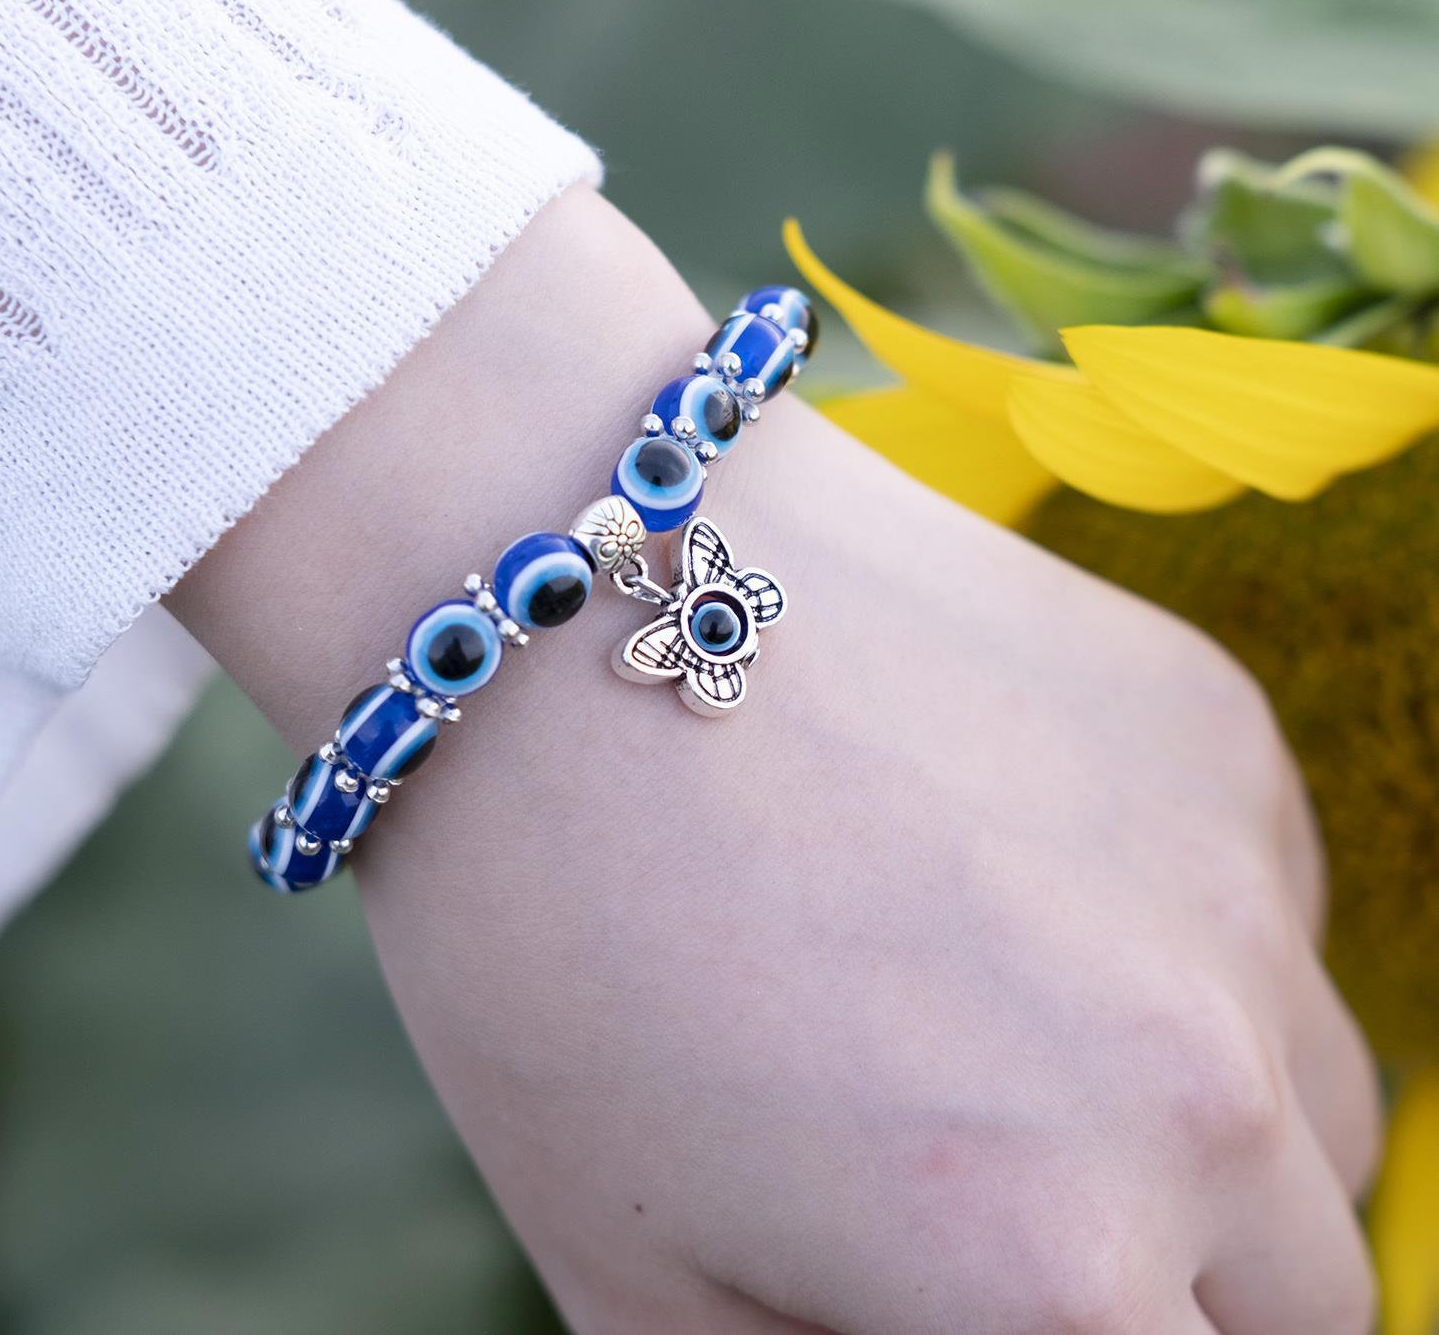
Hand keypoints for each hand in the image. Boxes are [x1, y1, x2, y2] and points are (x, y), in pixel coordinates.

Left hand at [169, 186, 1380, 1333]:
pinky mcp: (1218, 733)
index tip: (996, 1290)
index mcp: (1045, 1269)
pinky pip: (1272, 916)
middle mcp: (1195, 1091)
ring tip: (1018, 1031)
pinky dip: (1187, 940)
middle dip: (1177, 1289)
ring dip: (1213, 1129)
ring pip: (1317, 1114)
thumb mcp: (632, 1260)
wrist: (562, 602)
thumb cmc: (550, 942)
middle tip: (1012, 1201)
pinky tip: (1011, 858)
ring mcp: (1226, 889)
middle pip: (1304, 1304)